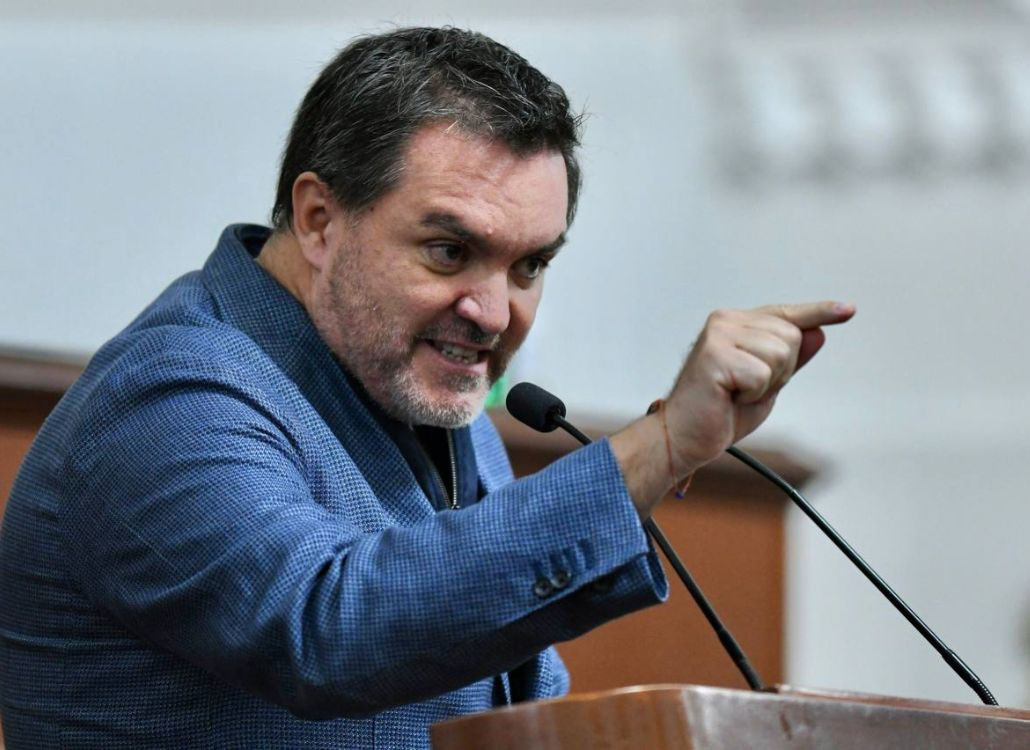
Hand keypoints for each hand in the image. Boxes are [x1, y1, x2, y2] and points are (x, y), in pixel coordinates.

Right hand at [664, 301, 854, 472]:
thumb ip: (790, 360)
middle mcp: (726, 321)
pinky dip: (752, 393)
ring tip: (736, 392)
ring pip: (780, 353)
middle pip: (791, 336)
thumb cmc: (719, 411)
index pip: (786, 314)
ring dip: (766, 383)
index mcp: (736, 323)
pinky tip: (729, 396)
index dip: (819, 312)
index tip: (848, 310)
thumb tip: (818, 335)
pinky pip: (761, 373)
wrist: (684, 436)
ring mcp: (719, 335)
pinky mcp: (714, 355)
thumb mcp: (766, 385)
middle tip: (746, 389)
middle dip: (780, 371)